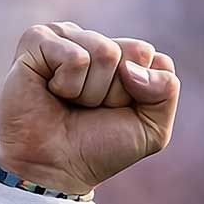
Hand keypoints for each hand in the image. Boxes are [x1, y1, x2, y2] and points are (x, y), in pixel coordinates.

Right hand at [0, 22, 179, 195]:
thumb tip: (133, 66)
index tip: (116, 110)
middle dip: (116, 92)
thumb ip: (166, 90)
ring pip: (104, 52)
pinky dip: (68, 85)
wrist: (56, 167)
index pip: (151, 57)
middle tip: (91, 109)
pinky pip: (75, 56)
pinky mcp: (36, 40)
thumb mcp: (152, 129)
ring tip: (70, 102)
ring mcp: (64, 36)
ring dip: (90, 92)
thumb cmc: (100, 147)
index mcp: (122, 57)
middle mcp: (93, 41)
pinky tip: (51, 91)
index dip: (141, 92)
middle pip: (130, 54)